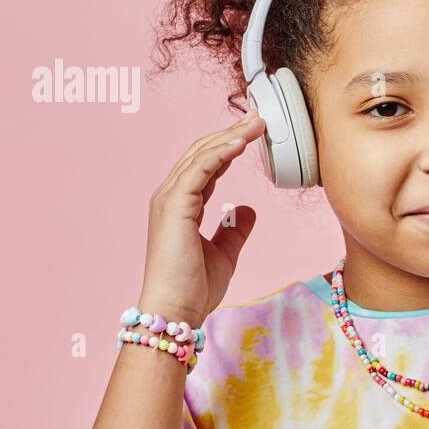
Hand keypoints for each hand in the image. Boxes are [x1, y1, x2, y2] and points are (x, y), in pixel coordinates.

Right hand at [138, 107, 267, 326]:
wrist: (176, 310)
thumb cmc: (194, 288)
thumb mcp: (225, 253)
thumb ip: (235, 229)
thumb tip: (248, 209)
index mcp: (181, 205)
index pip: (207, 165)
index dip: (230, 146)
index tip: (255, 133)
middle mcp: (171, 196)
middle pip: (203, 153)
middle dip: (231, 133)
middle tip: (259, 117)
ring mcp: (169, 198)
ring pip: (201, 155)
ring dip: (230, 136)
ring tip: (256, 123)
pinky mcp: (174, 206)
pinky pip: (200, 170)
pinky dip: (220, 153)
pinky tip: (241, 143)